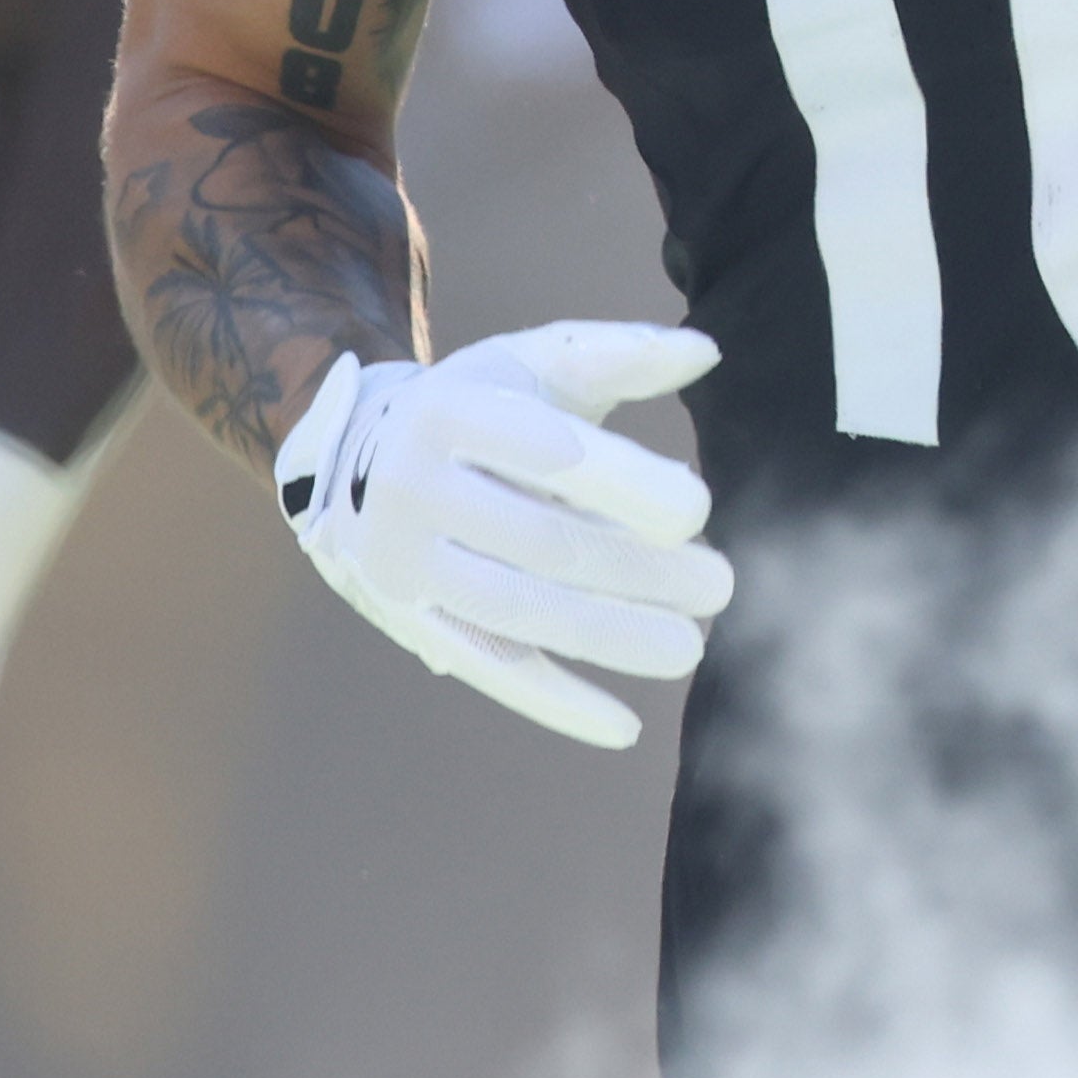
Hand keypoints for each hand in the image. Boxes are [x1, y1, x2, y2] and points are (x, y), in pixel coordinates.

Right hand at [273, 329, 730, 747]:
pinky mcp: (413, 622)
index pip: (548, 452)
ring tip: (690, 647)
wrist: (357, 457)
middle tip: (719, 584)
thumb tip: (706, 352)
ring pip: (519, 612)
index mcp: (450, 411)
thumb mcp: (532, 363)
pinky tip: (624, 725)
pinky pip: (490, 668)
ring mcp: (406, 564)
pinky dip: (557, 702)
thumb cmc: (479, 404)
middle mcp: (415, 489)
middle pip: (542, 541)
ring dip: (611, 636)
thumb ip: (618, 354)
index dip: (624, 483)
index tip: (697, 510)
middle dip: (639, 570)